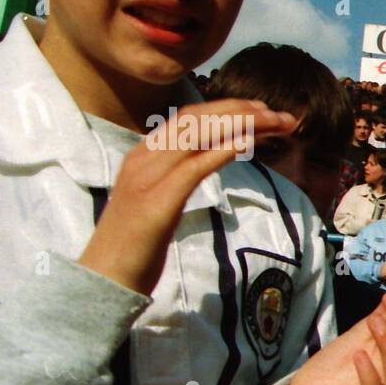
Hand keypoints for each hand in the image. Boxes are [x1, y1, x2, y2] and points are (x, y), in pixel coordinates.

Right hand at [78, 100, 296, 295]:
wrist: (106, 275)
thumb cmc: (136, 243)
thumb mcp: (159, 199)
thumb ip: (179, 176)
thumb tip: (209, 160)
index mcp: (144, 154)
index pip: (190, 118)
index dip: (227, 109)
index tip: (261, 111)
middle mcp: (145, 157)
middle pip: (197, 119)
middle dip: (241, 111)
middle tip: (279, 115)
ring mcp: (148, 177)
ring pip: (198, 135)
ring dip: (241, 124)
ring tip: (274, 122)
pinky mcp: (157, 202)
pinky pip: (195, 167)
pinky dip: (223, 150)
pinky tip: (249, 144)